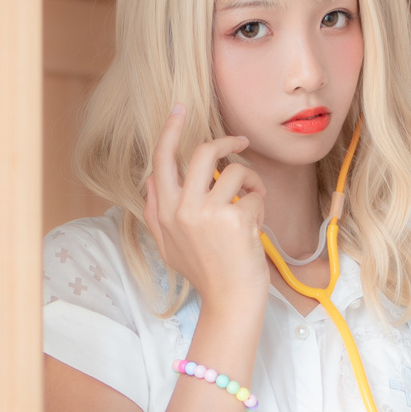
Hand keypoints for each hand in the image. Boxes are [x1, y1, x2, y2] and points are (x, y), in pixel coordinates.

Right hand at [142, 104, 269, 315]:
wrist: (230, 303)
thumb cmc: (206, 275)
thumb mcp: (169, 247)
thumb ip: (156, 213)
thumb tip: (150, 179)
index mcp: (165, 213)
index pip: (162, 161)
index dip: (171, 130)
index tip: (180, 108)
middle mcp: (182, 210)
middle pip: (202, 153)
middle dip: (226, 142)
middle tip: (240, 143)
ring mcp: (208, 213)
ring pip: (234, 170)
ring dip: (250, 180)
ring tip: (253, 199)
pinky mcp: (235, 218)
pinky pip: (254, 193)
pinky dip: (260, 205)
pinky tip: (256, 226)